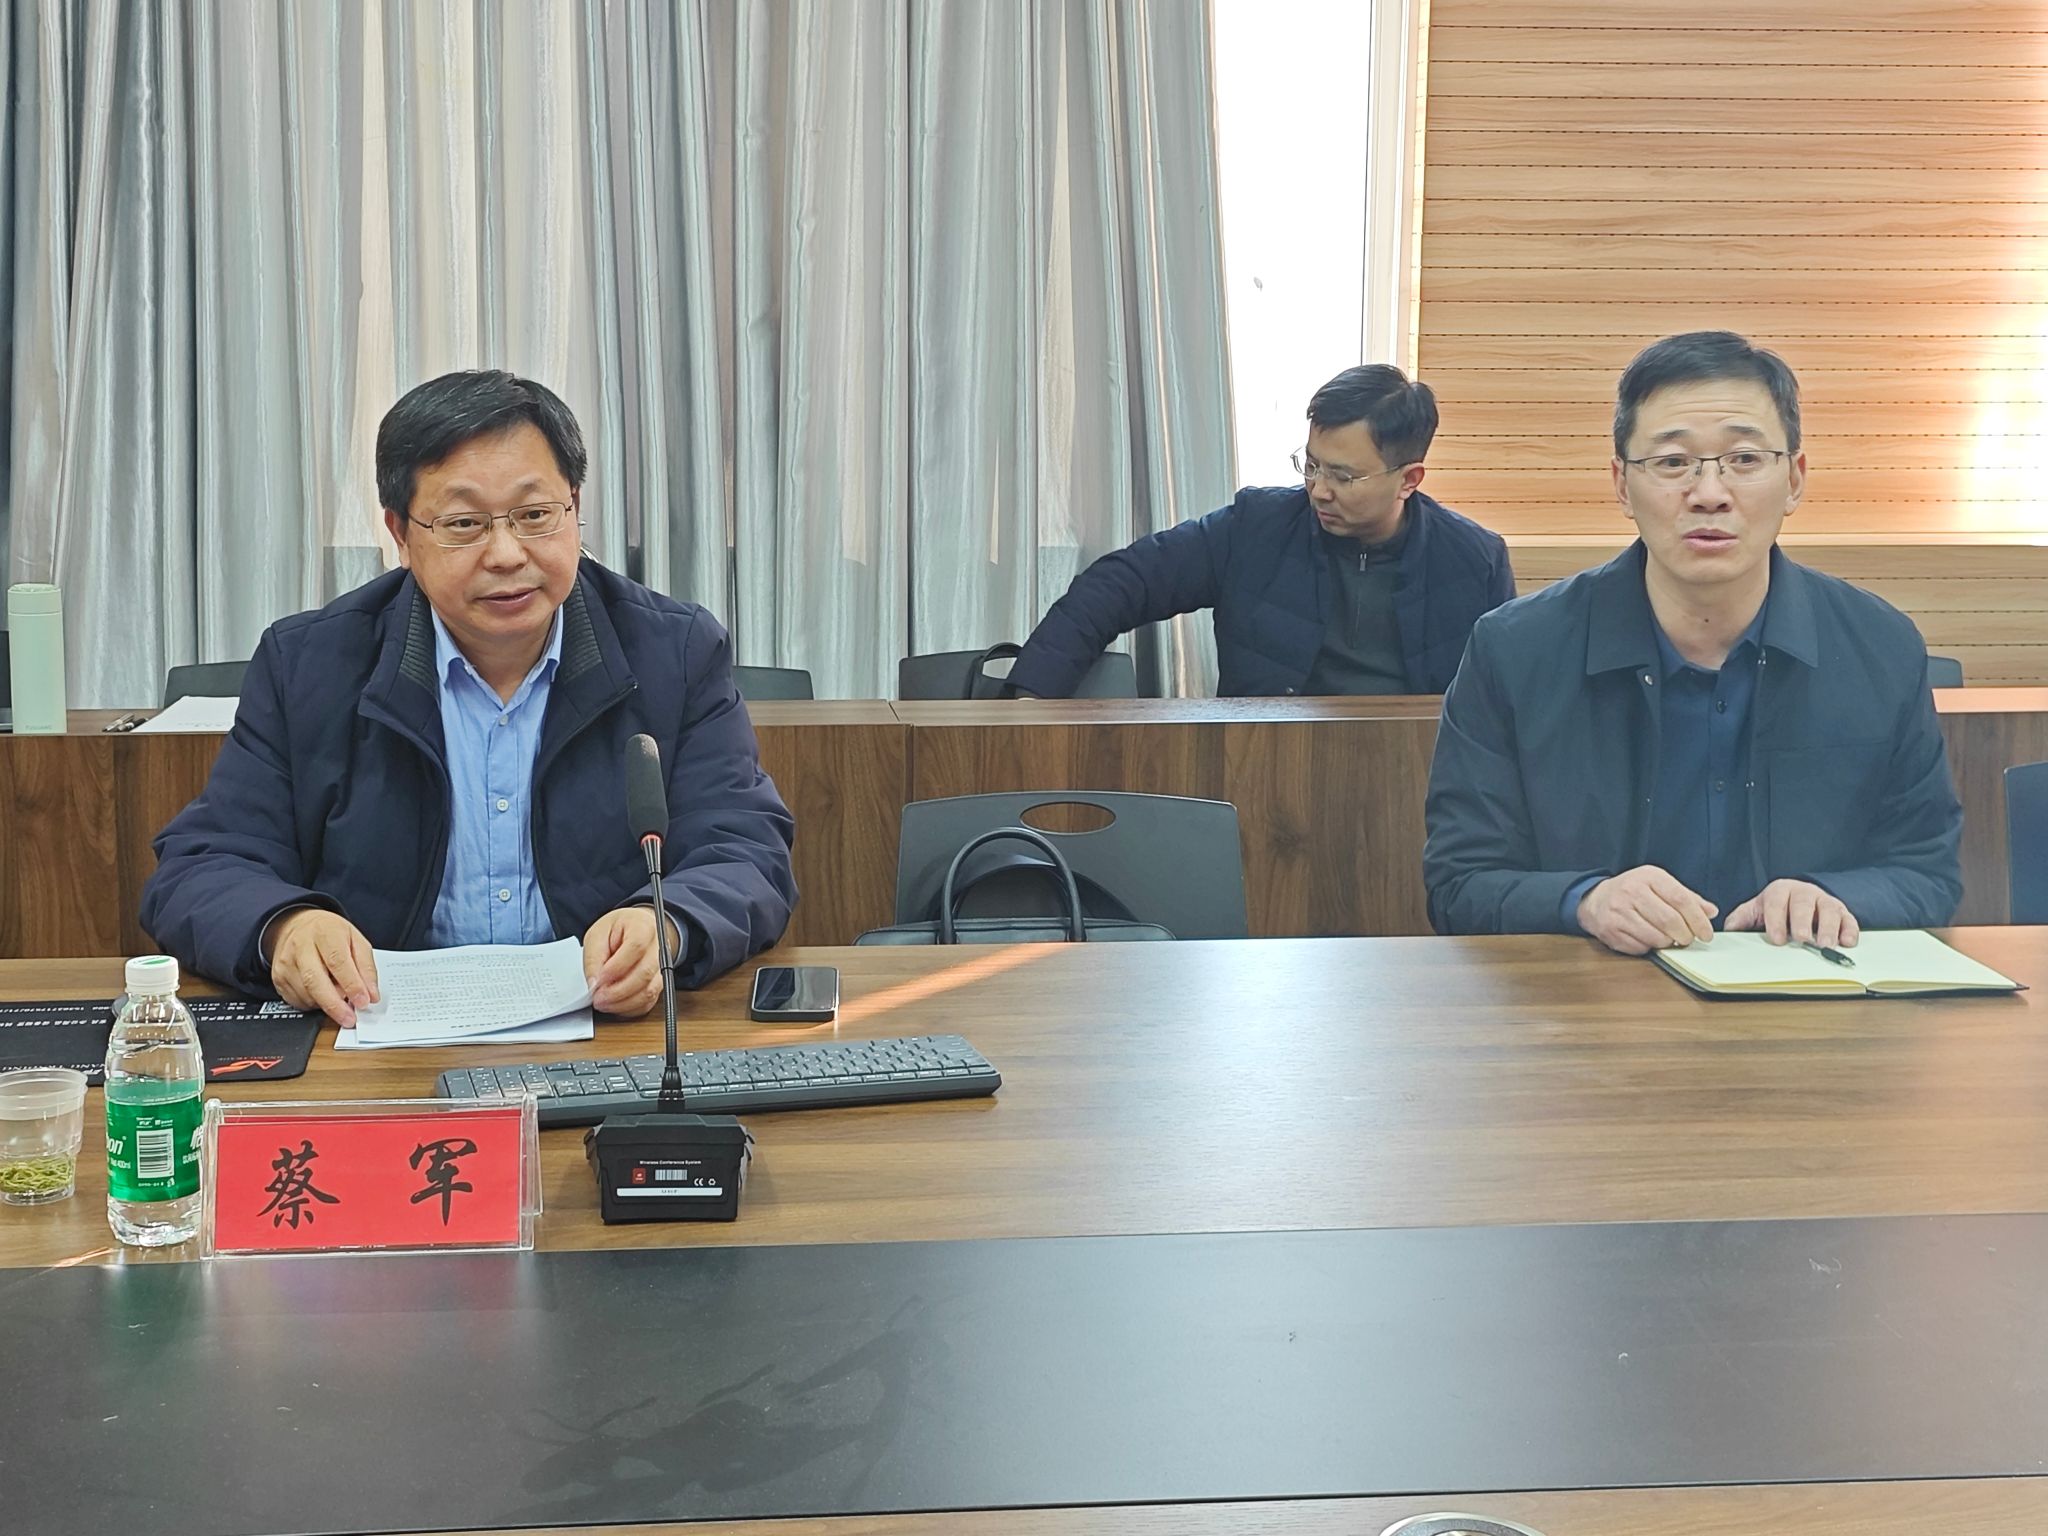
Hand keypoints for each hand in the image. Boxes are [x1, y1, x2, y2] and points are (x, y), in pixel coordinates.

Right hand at [270, 910, 380, 1026]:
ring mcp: (286, 962)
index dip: (351, 984)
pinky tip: (321, 996)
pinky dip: (313, 1004)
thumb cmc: (330, 934)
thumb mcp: (356, 940)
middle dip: (334, 1004)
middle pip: (315, 980)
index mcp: (325, 933)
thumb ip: (366, 967)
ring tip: (339, 1000)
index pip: (337, 961)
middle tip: (350, 1018)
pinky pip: (296, 1000)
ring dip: (325, 1004)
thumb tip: (371, 995)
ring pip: (305, 994)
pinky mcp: (277, 977)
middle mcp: (301, 946)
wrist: (298, 926)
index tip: (363, 1001)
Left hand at [582, 906, 681, 1017]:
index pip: (636, 948)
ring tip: (603, 1003)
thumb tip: (594, 984)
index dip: (617, 967)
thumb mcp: (597, 935)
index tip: (599, 979)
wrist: (634, 931)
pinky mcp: (659, 985)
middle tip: (597, 996)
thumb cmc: (616, 931)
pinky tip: (614, 1005)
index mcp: (644, 927)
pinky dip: (630, 1009)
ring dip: (623, 1003)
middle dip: (618, 991)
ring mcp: (662, 968)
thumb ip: (594, 958)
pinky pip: (648, 1002)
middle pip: (644, 973)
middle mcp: (659, 948)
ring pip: (649, 992)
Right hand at [1575, 865, 1717, 954]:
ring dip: (1668, 943)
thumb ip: (1686, 897)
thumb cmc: (1633, 892)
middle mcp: (1631, 891)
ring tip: (1668, 939)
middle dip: (1685, 935)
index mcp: (1649, 876)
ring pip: (1656, 936)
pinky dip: (1650, 947)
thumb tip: (1710, 912)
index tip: (1706, 933)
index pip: (1681, 899)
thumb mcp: (1659, 885)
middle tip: (1688, 939)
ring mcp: (1618, 911)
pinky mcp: (1610, 929)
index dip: (1698, 920)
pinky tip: (1649, 939)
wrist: (1595, 898)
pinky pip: (1640, 946)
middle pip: (1670, 920)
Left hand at [1724, 879, 1859, 948]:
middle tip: (1802, 939)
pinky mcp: (1842, 912)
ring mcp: (1825, 901)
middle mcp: (1804, 893)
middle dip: (1803, 922)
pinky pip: (1848, 919)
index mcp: (1780, 890)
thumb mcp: (1755, 911)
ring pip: (1829, 910)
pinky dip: (1849, 930)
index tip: (1776, 938)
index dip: (1776, 920)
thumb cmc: (1776, 908)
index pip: (1776, 902)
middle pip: (1804, 904)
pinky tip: (1846, 942)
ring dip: (1828, 928)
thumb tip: (1729, 932)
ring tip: (1825, 945)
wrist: (1798, 899)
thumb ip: (1741, 920)